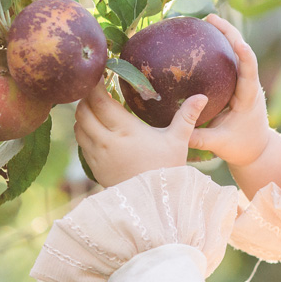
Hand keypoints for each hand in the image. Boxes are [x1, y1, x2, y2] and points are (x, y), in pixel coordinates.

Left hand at [74, 79, 206, 186]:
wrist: (154, 207)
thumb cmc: (167, 170)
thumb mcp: (178, 142)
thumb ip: (187, 116)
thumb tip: (202, 95)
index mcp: (126, 130)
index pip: (99, 100)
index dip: (95, 85)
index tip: (99, 74)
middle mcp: (107, 141)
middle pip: (83, 110)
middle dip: (86, 96)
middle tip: (95, 87)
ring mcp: (98, 156)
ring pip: (79, 126)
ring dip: (83, 114)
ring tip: (94, 105)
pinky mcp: (95, 168)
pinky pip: (81, 143)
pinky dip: (83, 131)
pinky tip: (95, 128)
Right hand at [185, 15, 269, 165]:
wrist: (256, 150)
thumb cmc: (241, 147)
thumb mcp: (219, 145)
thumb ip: (199, 138)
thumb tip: (177, 131)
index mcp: (248, 97)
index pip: (250, 71)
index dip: (245, 54)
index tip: (237, 41)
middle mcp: (249, 85)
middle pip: (243, 52)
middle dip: (229, 32)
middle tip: (209, 17)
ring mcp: (244, 82)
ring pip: (237, 52)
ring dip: (225, 35)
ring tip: (206, 20)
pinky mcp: (237, 84)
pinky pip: (230, 61)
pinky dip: (220, 48)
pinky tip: (202, 41)